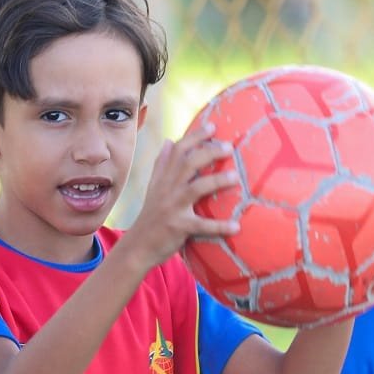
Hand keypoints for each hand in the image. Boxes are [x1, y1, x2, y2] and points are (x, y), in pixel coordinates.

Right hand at [121, 122, 239, 269]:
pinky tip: (236, 226)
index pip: (178, 150)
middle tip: (229, 147)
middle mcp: (167, 189)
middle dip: (209, 152)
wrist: (138, 246)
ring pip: (196, 189)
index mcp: (163, 178)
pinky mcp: (179, 227)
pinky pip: (202, 225)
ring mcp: (173, 208)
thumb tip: (170, 140)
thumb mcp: (153, 187)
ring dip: (216, 181)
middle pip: (188, 163)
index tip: (213, 126)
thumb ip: (162, 164)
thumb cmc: (151, 216)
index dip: (195, 136)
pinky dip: (219, 226)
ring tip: (236, 178)